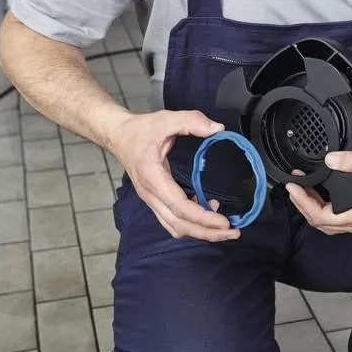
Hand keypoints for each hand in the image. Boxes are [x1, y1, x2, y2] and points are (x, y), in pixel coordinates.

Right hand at [109, 110, 239, 240]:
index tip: (224, 222)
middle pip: (180, 225)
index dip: (203, 217)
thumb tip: (218, 129)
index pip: (180, 207)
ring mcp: (151, 201)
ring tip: (224, 226)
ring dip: (200, 231)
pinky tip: (207, 210)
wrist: (118, 136)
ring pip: (176, 227)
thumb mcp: (166, 119)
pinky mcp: (155, 201)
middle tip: (234, 233)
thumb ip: (192, 121)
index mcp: (153, 178)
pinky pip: (173, 221)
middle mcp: (151, 195)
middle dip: (208, 233)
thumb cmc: (141, 130)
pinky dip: (191, 223)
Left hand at [285, 151, 351, 235]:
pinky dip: (324, 209)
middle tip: (293, 187)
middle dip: (304, 206)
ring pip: (330, 224)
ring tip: (302, 190)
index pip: (323, 218)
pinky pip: (339, 220)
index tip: (294, 187)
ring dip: (313, 209)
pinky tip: (320, 194)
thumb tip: (331, 159)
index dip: (304, 203)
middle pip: (322, 224)